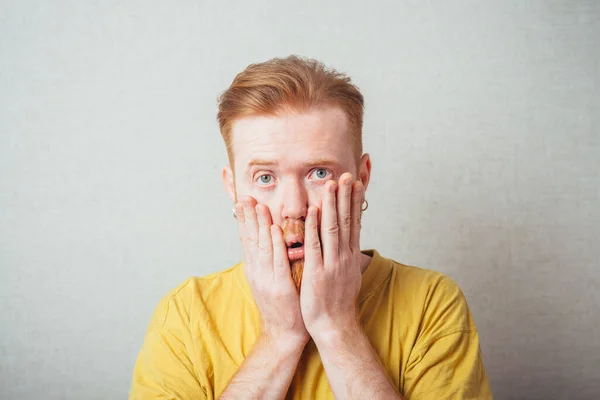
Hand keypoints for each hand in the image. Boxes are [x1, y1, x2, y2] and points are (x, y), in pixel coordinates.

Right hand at [235, 196, 308, 343]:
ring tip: (258, 205)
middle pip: (250, 239)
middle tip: (245, 196)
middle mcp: (257, 271)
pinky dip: (275, 244)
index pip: (247, 240)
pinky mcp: (279, 286)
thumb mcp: (270, 280)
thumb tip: (267, 240)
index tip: (242, 201)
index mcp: (255, 269)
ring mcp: (266, 278)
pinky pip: (277, 261)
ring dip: (260, 224)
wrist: (283, 333)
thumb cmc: (282, 305)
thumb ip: (269, 260)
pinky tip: (273, 229)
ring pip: (262, 246)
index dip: (244, 220)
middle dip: (248, 217)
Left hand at [300, 173, 364, 339]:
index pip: (354, 223)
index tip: (356, 183)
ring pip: (332, 228)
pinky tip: (313, 211)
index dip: (355, 202)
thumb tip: (351, 245)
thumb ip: (348, 257)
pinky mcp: (317, 272)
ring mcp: (331, 264)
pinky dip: (314, 228)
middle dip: (346, 197)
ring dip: (331, 205)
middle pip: (345, 221)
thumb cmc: (338, 303)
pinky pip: (315, 246)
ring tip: (332, 184)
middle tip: (347, 174)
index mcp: (350, 256)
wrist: (335, 327)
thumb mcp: (348, 276)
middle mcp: (344, 257)